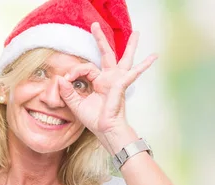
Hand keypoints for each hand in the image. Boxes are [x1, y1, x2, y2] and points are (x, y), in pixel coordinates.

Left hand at [57, 22, 156, 136]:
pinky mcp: (121, 85)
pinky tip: (153, 58)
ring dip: (131, 46)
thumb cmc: (95, 120)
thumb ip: (68, 92)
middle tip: (94, 24)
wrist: (106, 131)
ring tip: (138, 33)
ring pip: (124, 59)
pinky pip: (132, 73)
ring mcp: (117, 81)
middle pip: (106, 55)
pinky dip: (144, 66)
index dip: (75, 71)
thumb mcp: (76, 105)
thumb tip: (60, 78)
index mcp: (99, 82)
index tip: (67, 79)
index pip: (85, 68)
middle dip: (100, 39)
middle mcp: (109, 79)